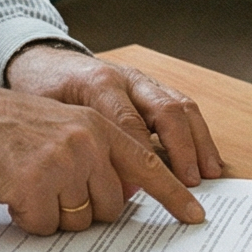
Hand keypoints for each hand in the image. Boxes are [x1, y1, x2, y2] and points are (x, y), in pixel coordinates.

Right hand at [0, 75, 207, 236]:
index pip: (148, 164)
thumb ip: (97, 152)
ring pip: (79, 221)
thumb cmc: (8, 127)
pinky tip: (13, 193)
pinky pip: (45, 226)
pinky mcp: (34, 183)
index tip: (195, 216)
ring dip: (54, 215)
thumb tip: (121, 197)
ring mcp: (62, 161)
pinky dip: (28, 219)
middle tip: (52, 187)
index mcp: (98, 124)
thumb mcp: (63, 126)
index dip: (173, 194)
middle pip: (111, 206)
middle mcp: (87, 140)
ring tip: (29, 184)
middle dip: (84, 210)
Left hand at [3, 44, 224, 187]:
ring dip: (198, 142)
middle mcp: (128, 78)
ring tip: (208, 173)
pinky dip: (197, 134)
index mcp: (99, 83)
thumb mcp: (50, 117)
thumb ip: (81, 146)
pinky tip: (205, 159)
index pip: (129, 122)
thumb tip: (120, 187)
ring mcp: (143, 81)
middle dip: (182, 148)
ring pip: (181, 106)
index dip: (142, 157)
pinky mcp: (152, 87)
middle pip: (165, 109)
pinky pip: (183, 107)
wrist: (44, 62)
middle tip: (189, 181)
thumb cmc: (43, 93)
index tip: (147, 188)